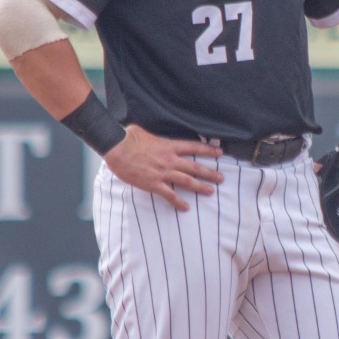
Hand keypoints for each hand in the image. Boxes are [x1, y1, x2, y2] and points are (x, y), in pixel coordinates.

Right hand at [103, 126, 223, 209]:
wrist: (117, 149)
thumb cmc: (128, 137)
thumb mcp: (145, 130)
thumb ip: (155, 134)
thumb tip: (154, 132)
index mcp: (169, 145)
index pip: (194, 147)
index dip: (208, 150)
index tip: (219, 153)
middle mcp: (170, 160)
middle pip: (195, 167)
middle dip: (210, 173)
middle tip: (221, 178)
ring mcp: (163, 173)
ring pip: (187, 181)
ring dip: (201, 187)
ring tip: (211, 191)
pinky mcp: (154, 184)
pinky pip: (170, 195)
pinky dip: (179, 202)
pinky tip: (186, 207)